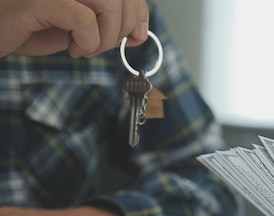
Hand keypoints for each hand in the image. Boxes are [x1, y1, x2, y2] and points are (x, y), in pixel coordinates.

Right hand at [0, 0, 148, 57]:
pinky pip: (83, 19)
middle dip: (124, 27)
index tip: (137, 35)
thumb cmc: (32, 26)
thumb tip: (139, 31)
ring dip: (107, 36)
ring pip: (108, 2)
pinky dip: (89, 41)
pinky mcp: (38, 1)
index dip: (138, 10)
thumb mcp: (77, 23)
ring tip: (87, 48)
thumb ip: (107, 21)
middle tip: (104, 46)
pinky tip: (75, 49)